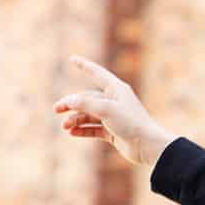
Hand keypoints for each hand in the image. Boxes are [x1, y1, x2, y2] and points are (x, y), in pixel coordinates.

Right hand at [53, 56, 178, 165]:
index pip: (97, 73)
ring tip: (65, 126)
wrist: (147, 146)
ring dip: (76, 120)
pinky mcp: (114, 132)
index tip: (72, 59)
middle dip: (71, 104)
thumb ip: (85, 103)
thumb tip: (69, 101)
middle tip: (56, 110)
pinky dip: (84, 130)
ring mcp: (114, 117)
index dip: (84, 66)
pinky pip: (94, 129)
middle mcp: (115, 101)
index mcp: (116, 89)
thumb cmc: (131, 123)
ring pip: (89, 115)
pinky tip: (72, 133)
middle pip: (87, 99)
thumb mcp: (105, 109)